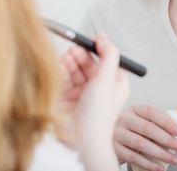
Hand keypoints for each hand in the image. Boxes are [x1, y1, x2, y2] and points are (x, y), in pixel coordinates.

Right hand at [57, 33, 129, 149]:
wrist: (80, 139)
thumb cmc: (98, 116)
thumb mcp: (108, 79)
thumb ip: (108, 55)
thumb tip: (104, 37)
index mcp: (115, 83)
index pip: (109, 59)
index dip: (100, 48)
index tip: (93, 39)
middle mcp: (100, 88)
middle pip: (90, 62)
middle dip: (82, 54)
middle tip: (76, 47)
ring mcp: (83, 93)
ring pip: (76, 69)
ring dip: (72, 60)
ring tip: (67, 57)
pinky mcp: (67, 97)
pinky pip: (64, 77)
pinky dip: (62, 70)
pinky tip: (60, 66)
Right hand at [113, 104, 176, 170]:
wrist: (108, 139)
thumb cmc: (133, 130)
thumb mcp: (146, 123)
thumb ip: (164, 125)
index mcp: (135, 109)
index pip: (152, 112)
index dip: (167, 121)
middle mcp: (124, 119)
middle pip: (148, 128)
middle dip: (168, 140)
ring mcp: (117, 134)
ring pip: (141, 144)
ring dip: (160, 153)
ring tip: (174, 159)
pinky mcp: (113, 148)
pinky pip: (132, 157)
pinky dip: (148, 164)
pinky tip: (159, 168)